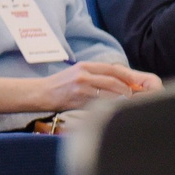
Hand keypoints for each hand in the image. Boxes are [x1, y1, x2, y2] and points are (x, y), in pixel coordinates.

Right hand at [35, 61, 159, 110]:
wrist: (40, 93)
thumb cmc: (60, 83)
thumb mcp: (77, 72)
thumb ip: (94, 73)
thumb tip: (115, 79)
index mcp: (85, 66)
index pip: (111, 68)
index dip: (125, 75)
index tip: (133, 81)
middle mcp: (84, 75)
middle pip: (112, 80)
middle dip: (125, 88)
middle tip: (132, 94)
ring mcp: (80, 88)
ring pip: (106, 92)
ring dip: (118, 98)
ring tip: (125, 102)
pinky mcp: (77, 100)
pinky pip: (96, 103)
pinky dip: (106, 106)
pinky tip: (111, 108)